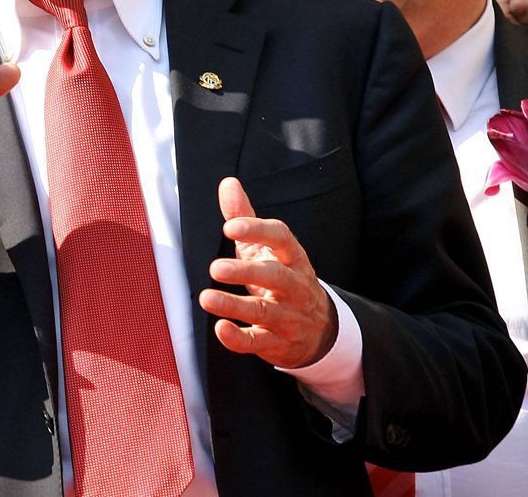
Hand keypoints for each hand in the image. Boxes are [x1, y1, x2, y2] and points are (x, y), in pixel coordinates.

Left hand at [198, 177, 337, 368]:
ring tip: (207, 298)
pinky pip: (258, 343)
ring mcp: (288, 316)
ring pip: (264, 312)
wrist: (320, 329)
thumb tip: (228, 183)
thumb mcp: (267, 248)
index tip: (230, 226)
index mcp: (292, 257)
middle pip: (274, 276)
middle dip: (245, 272)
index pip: (281, 238)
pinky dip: (239, 338)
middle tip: (215, 268)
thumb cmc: (283, 279)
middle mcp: (293, 286)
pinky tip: (221, 329)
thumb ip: (245, 217)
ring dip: (234, 306)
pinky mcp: (276, 343)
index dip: (257, 231)